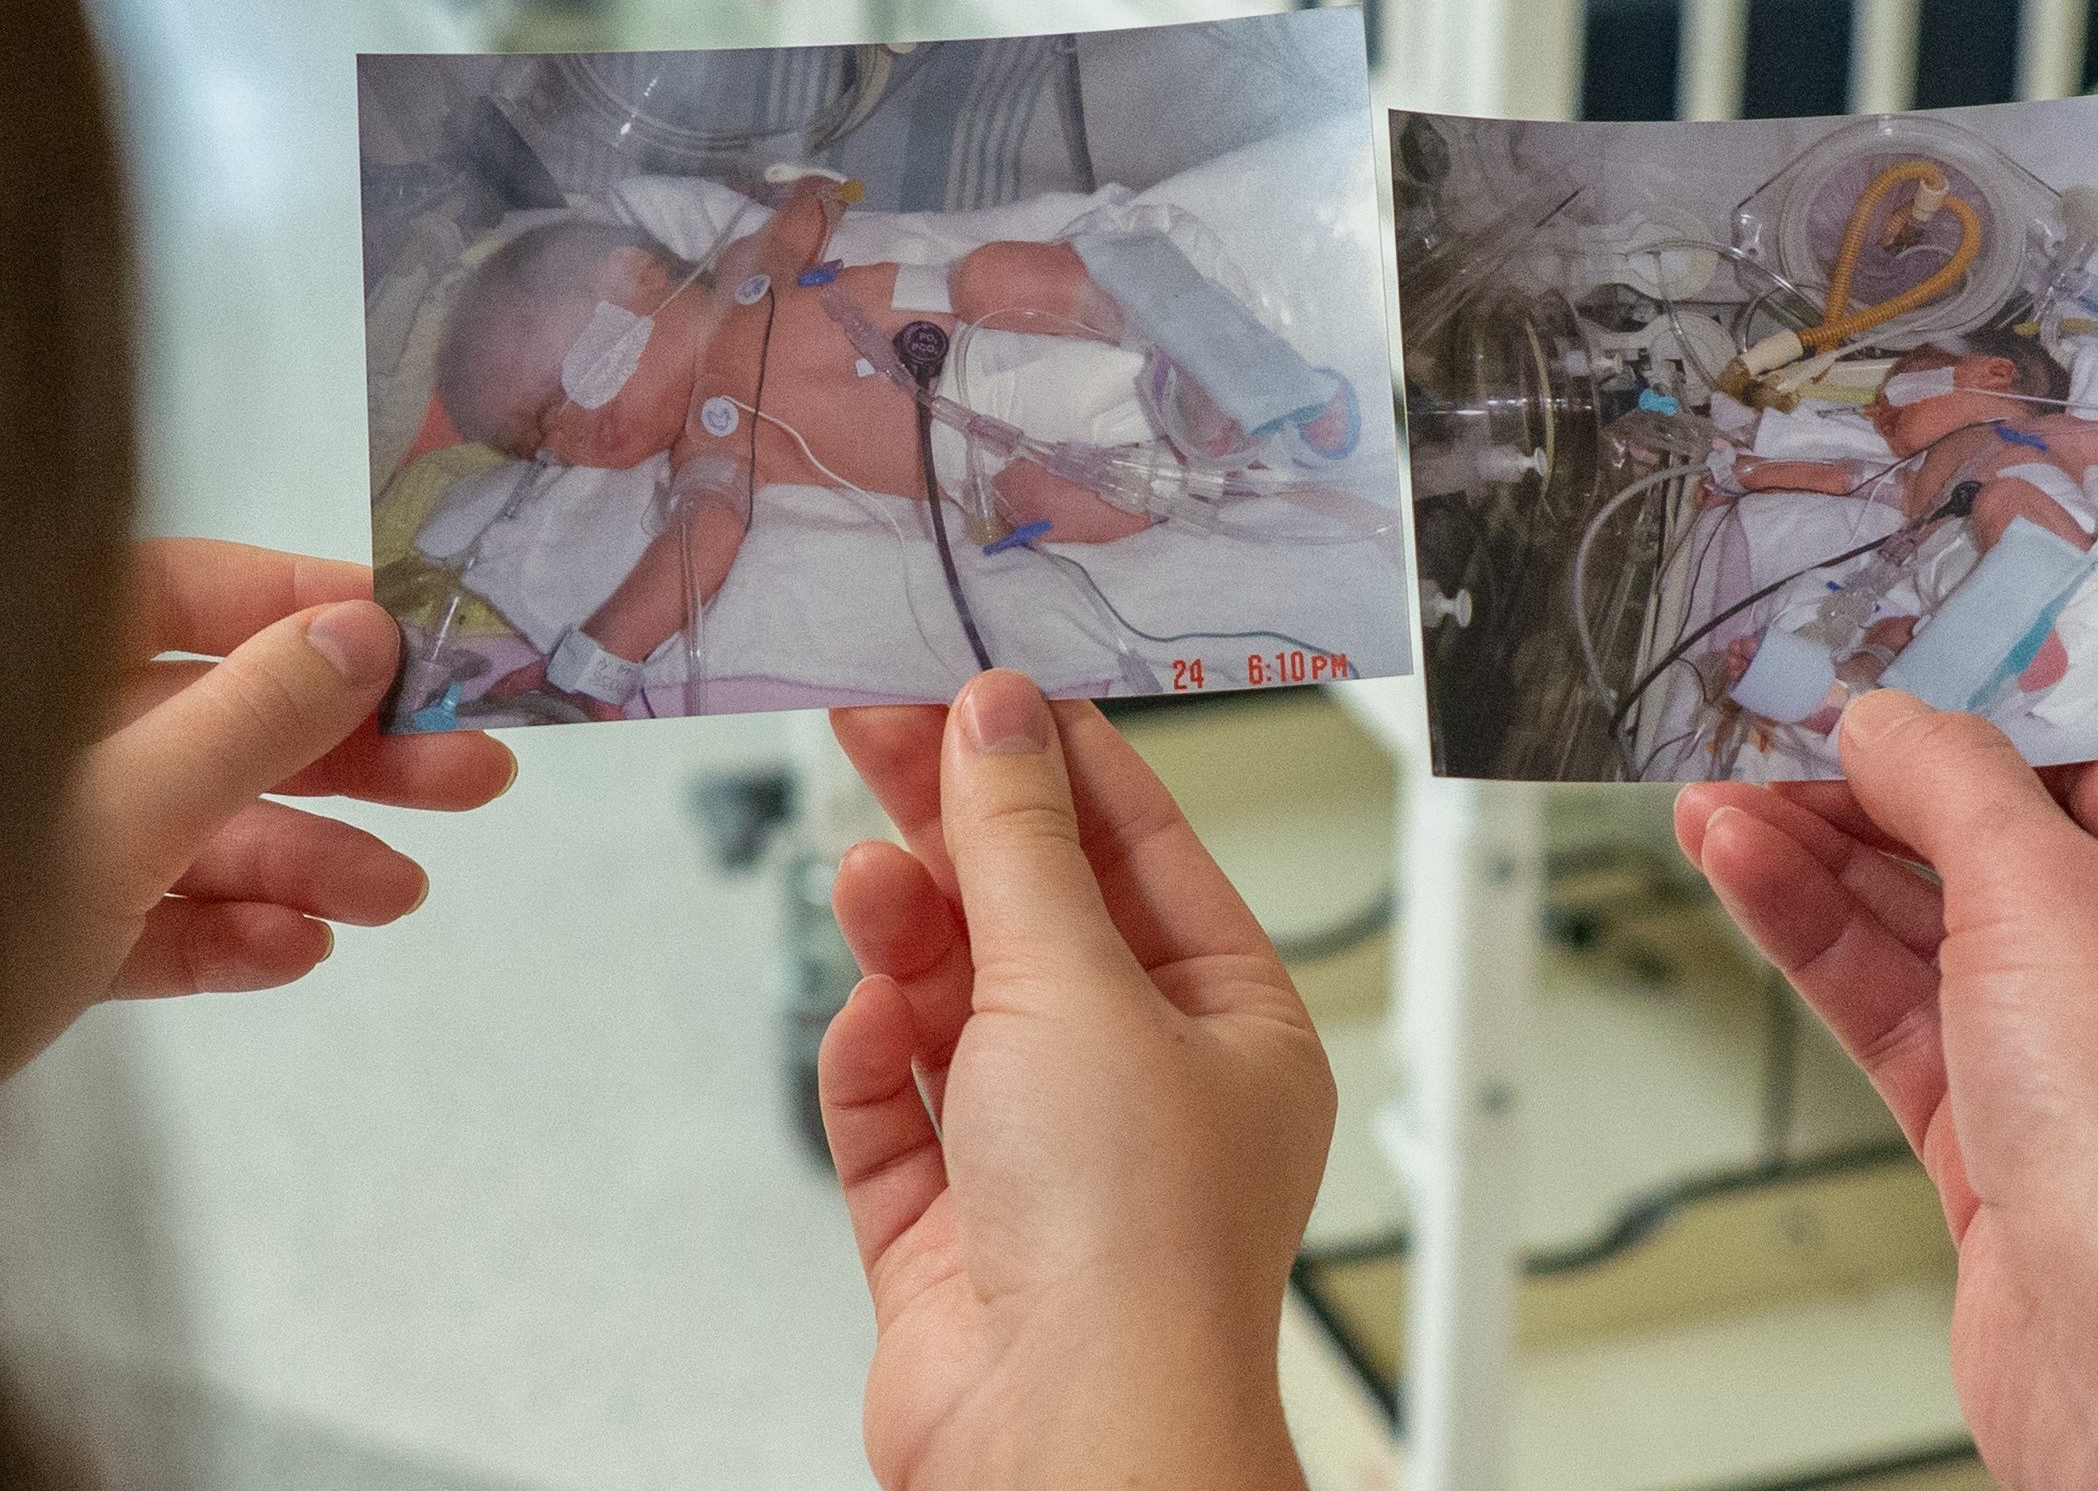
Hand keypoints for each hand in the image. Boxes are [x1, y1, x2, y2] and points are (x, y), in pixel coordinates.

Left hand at [2, 542, 520, 1080]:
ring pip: (196, 824)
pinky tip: (298, 953)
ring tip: (399, 897)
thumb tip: (362, 634)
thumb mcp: (120, 809)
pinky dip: (223, 933)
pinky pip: (146, 919)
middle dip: (347, 753)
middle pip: (218, 714)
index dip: (318, 612)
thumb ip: (248, 721)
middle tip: (476, 779)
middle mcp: (30, 732)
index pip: (197, 590)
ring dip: (306, 858)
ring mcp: (26, 836)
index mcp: (26, 657)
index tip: (431, 647)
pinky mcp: (22, 938)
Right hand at [819, 671, 1329, 1490]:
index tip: (972, 683)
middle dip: (956, 828)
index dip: (1054, 759)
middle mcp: (1146, 1091)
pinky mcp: (952, 1234)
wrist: (1065, 1439)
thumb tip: (996, 722)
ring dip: (909, 937)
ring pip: (956, 1008)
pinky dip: (871, 1061)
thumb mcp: (1078, 985)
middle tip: (870, 729)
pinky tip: (864, 1016)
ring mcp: (1045, 1165)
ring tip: (869, 877)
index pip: (1143, 850)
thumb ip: (1018, 847)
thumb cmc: (1133, 1246)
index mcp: (1234, 1026)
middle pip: (1038, 919)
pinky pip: (896, 1114)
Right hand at [1678, 693, 2097, 1490]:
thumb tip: (1892, 721)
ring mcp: (2085, 1056)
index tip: (1875, 684)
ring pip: (1932, 925)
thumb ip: (1954, 784)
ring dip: (1821, 859)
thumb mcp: (2047, 891)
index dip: (1978, 713)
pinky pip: (1900, 1009)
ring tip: (1717, 800)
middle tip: (1766, 739)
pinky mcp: (2006, 1136)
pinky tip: (1749, 875)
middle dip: (1873, 790)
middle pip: (2001, 838)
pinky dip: (1822, 942)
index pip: (2096, 753)